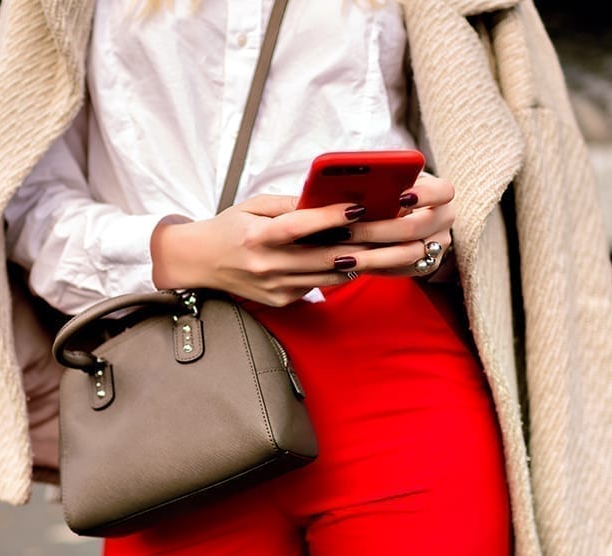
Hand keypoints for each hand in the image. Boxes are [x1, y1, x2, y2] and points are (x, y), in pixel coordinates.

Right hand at [150, 173, 455, 305]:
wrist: (200, 264)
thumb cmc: (230, 228)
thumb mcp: (253, 206)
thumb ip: (290, 205)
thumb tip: (330, 197)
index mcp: (256, 237)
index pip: (298, 227)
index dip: (330, 218)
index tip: (361, 208)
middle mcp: (267, 266)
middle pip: (327, 258)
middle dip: (373, 248)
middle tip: (411, 237)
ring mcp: (276, 288)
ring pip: (332, 276)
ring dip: (372, 264)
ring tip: (408, 251)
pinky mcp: (283, 301)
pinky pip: (321, 285)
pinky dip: (346, 272)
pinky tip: (373, 261)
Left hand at [331, 172, 455, 278]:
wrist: (404, 214)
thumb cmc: (391, 191)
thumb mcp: (391, 181)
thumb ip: (381, 184)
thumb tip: (348, 186)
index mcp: (440, 194)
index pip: (442, 192)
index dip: (424, 195)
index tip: (401, 197)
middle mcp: (444, 220)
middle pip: (414, 228)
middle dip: (375, 231)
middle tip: (344, 232)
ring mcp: (438, 245)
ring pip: (406, 255)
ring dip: (370, 257)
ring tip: (341, 258)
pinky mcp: (426, 265)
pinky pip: (400, 270)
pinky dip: (372, 268)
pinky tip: (348, 266)